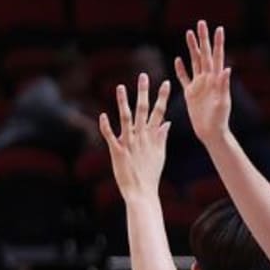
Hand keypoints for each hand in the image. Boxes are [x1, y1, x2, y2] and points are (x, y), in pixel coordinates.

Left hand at [100, 77, 172, 197]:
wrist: (142, 192)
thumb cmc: (150, 174)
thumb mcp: (160, 154)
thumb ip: (162, 136)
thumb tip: (167, 122)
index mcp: (152, 136)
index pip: (159, 112)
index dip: (162, 97)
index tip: (165, 82)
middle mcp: (141, 137)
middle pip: (143, 110)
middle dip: (144, 93)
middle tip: (143, 77)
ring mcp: (129, 143)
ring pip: (127, 118)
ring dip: (123, 103)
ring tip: (120, 87)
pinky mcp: (117, 151)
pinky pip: (111, 136)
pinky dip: (106, 126)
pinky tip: (103, 116)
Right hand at [175, 20, 236, 143]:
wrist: (211, 132)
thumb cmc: (220, 119)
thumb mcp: (223, 102)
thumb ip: (224, 85)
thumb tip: (227, 68)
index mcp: (216, 79)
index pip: (217, 56)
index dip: (217, 43)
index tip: (218, 28)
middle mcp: (208, 79)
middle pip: (204, 54)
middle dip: (203, 39)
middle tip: (201, 23)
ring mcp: (199, 85)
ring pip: (194, 62)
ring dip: (192, 48)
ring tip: (189, 34)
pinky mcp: (191, 93)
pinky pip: (184, 78)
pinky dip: (181, 69)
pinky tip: (178, 59)